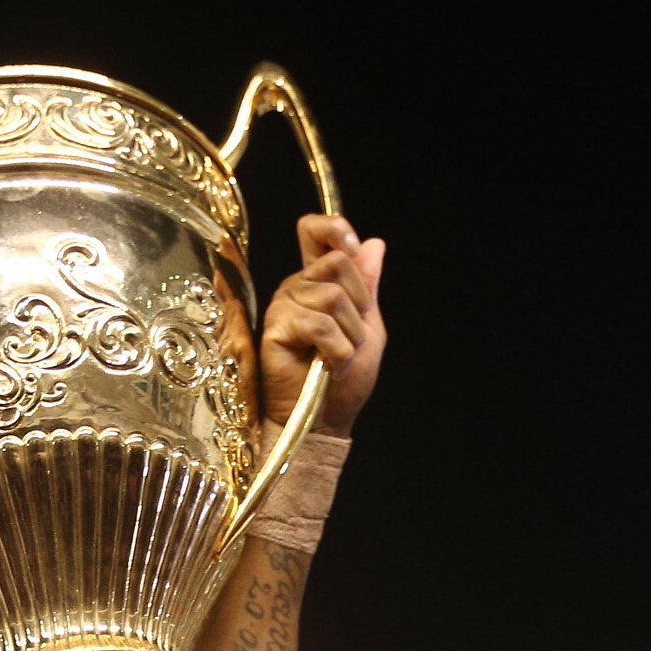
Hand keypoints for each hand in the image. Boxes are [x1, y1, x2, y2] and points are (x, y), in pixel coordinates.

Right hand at [259, 214, 385, 438]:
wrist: (325, 421)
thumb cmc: (343, 382)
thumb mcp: (369, 328)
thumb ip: (368, 286)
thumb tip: (374, 244)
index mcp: (317, 281)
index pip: (314, 230)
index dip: (334, 229)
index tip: (352, 248)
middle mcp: (296, 287)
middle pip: (337, 262)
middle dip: (359, 305)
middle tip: (351, 337)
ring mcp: (283, 306)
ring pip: (333, 296)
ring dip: (350, 335)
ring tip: (337, 357)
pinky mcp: (275, 328)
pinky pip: (321, 324)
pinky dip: (338, 351)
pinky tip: (328, 366)